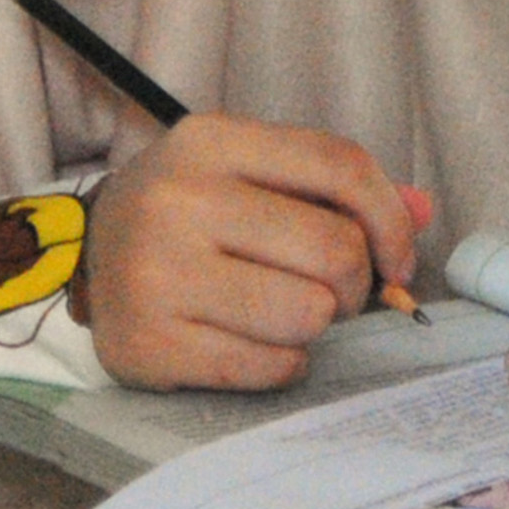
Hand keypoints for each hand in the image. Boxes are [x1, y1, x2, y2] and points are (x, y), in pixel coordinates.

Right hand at [84, 113, 432, 390]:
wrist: (89, 253)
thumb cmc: (194, 211)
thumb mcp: (254, 172)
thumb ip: (339, 187)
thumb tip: (419, 214)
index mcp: (211, 141)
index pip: (341, 167)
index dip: (390, 220)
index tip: (397, 259)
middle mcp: (178, 201)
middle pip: (334, 251)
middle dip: (353, 281)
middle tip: (332, 290)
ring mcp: (155, 276)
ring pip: (308, 315)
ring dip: (314, 323)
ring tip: (281, 310)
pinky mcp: (147, 346)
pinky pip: (270, 367)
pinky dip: (282, 362)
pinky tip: (253, 341)